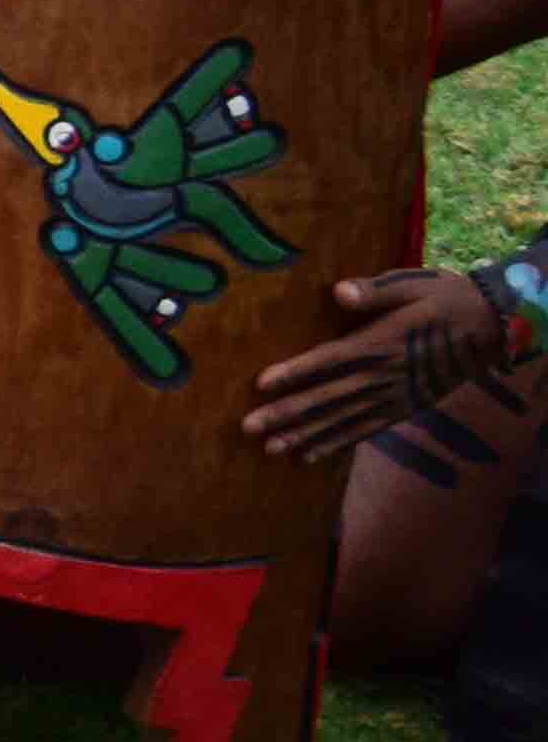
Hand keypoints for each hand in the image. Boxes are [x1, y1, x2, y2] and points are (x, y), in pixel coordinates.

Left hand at [239, 269, 510, 459]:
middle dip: (288, 413)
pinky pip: (366, 430)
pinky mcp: (404, 409)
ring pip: (343, 420)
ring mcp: (395, 396)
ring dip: (306, 435)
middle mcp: (384, 375)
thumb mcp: (414, 285)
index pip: (329, 359)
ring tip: (271, 449)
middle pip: (328, 397)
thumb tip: (340, 292)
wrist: (493, 328)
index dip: (296, 372)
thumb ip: (376, 291)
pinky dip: (338, 444)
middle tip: (249, 427)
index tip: (262, 384)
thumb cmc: (446, 299)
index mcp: (381, 342)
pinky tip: (311, 456)